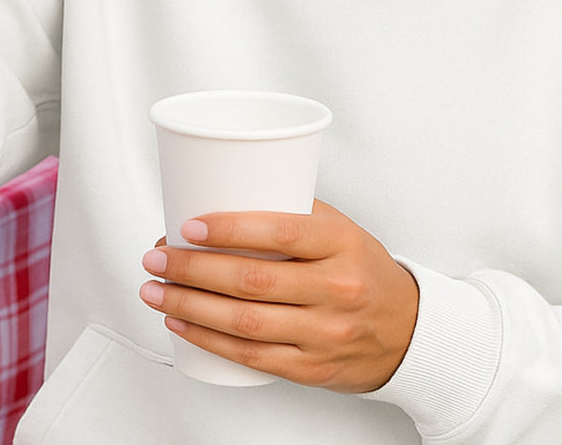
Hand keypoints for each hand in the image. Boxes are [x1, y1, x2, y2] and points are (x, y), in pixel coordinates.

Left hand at [139, 200, 418, 392]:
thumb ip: (294, 212)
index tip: (189, 225)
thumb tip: (225, 194)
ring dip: (189, 306)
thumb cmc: (363, 268)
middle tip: (156, 257)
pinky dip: (209, 340)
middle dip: (192, 269)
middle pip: (252, 281)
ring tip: (155, 290)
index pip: (282, 232)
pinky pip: (251, 356)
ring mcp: (323, 333)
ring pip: (244, 322)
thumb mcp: (342, 229)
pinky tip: (181, 323)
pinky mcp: (310, 368)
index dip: (230, 229)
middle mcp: (335, 288)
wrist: (407, 329)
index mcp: (341, 243)